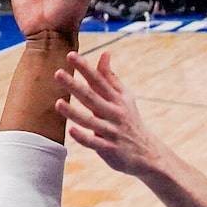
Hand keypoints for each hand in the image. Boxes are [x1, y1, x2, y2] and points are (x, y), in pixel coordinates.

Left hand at [56, 48, 159, 176]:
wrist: (149, 153)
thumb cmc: (130, 121)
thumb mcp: (124, 97)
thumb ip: (110, 77)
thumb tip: (105, 53)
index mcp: (117, 99)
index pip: (98, 80)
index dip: (85, 68)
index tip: (70, 55)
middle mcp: (115, 113)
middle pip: (92, 97)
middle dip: (75, 85)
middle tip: (58, 73)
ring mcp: (112, 132)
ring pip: (90, 121)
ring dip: (74, 112)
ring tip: (58, 102)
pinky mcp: (110, 149)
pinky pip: (95, 143)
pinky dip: (84, 137)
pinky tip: (71, 130)